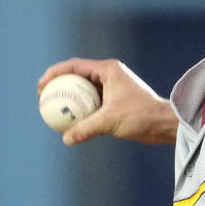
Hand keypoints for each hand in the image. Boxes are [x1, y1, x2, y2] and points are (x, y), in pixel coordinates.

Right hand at [37, 58, 178, 145]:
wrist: (163, 124)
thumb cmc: (141, 116)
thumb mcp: (110, 121)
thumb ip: (86, 129)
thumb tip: (66, 139)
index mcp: (108, 70)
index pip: (74, 66)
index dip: (54, 73)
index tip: (41, 86)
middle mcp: (110, 75)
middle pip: (76, 76)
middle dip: (58, 85)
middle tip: (43, 98)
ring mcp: (112, 87)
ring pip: (84, 91)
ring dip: (69, 99)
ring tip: (53, 110)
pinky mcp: (115, 101)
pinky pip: (92, 103)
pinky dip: (80, 110)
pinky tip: (69, 122)